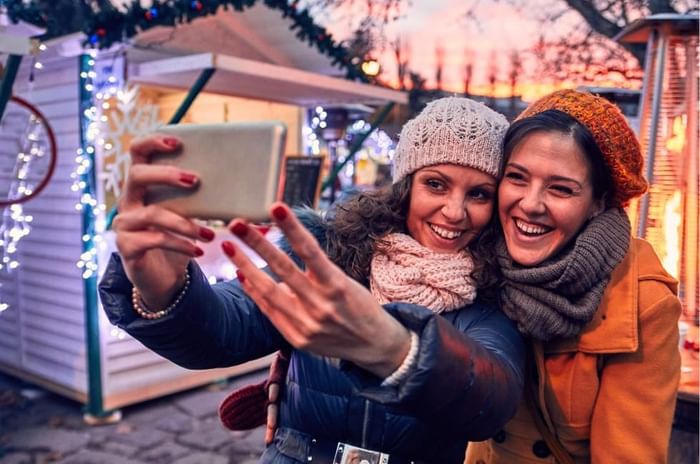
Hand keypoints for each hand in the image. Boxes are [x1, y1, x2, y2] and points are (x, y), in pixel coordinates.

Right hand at [113, 135, 214, 307]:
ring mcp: (124, 225)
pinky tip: (200, 250)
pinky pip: (155, 240)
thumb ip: (200, 197)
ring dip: (185, 222)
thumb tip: (239, 179)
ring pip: (152, 214)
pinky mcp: (127, 248)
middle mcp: (128, 202)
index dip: (153, 142)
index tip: (178, 142)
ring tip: (210, 234)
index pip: (137, 153)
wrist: (164, 280)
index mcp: (142, 187)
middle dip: (167, 175)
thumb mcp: (189, 216)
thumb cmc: (179, 240)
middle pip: (136, 175)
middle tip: (195, 180)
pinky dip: (181, 244)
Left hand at [221, 202, 410, 377]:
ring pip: (269, 291)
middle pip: (283, 268)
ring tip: (228, 246)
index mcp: (337, 285)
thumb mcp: (346, 283)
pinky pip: (270, 311)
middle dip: (257, 244)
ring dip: (245, 267)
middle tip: (236, 223)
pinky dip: (255, 292)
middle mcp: (320, 305)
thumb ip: (316, 272)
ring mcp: (307, 324)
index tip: (276, 206)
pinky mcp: (298, 339)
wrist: (375, 346)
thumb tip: (283, 257)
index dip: (291, 227)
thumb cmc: (360, 306)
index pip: (309, 250)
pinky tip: (242, 275)